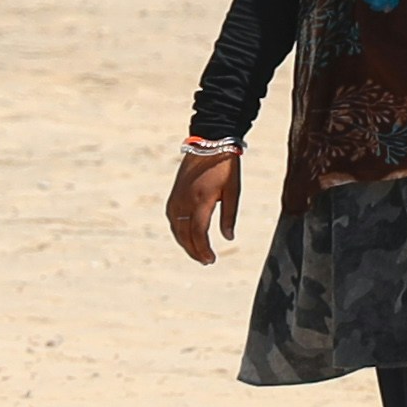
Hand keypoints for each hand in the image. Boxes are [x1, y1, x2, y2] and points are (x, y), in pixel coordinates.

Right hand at [164, 146, 241, 263]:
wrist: (209, 144)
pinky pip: (173, 220)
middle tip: (207, 261)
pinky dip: (179, 232)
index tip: (211, 260)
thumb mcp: (233, 191)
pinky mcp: (173, 196)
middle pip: (185, 234)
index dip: (203, 249)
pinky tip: (187, 238)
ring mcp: (176, 199)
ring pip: (177, 229)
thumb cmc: (225, 167)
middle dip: (195, 250)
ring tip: (198, 254)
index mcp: (201, 200)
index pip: (199, 233)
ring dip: (186, 243)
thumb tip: (229, 238)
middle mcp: (184, 201)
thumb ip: (229, 216)